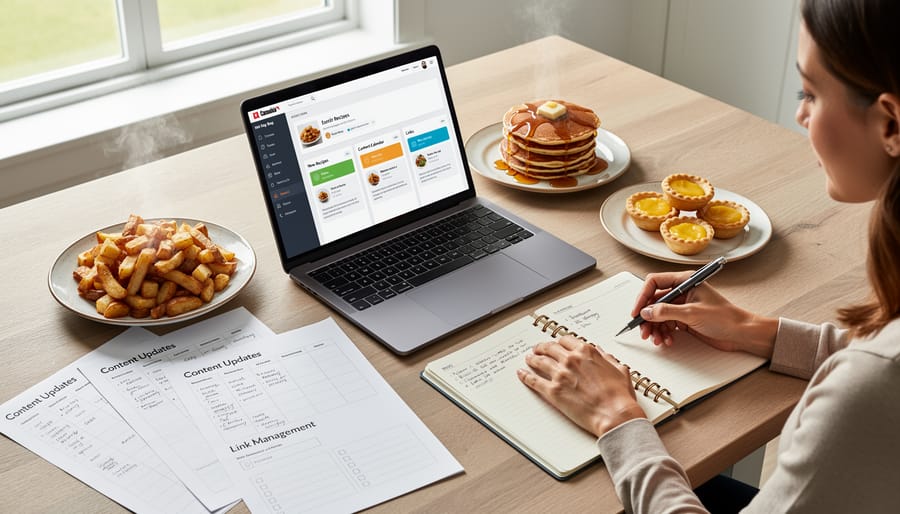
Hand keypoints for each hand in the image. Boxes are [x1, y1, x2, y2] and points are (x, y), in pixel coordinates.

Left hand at [517, 335, 645, 437]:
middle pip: (550, 348)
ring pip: (540, 361)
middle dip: (542, 347)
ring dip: (532, 359)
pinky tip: (522, 373)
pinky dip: (526, 376)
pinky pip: (534, 381)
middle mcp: (571, 360)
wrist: (614, 415)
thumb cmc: (619, 396)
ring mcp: (560, 375)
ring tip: (529, 359)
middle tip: (538, 349)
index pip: (566, 340)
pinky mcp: (553, 391)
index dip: (559, 342)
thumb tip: (601, 353)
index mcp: (586, 352)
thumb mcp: (619, 369)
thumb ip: (607, 358)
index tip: (556, 344)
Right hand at [633, 271, 776, 357]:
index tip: (637, 311)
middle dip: (647, 317)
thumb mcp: (692, 313)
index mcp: (685, 281)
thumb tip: (646, 312)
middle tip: (643, 330)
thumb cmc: (726, 318)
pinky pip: (666, 325)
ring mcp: (682, 306)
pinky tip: (668, 340)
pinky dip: (664, 333)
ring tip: (657, 339)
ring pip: (658, 315)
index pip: (654, 283)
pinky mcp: (684, 320)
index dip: (643, 297)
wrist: (741, 333)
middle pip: (654, 301)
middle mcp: (682, 292)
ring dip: (654, 328)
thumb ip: (667, 311)